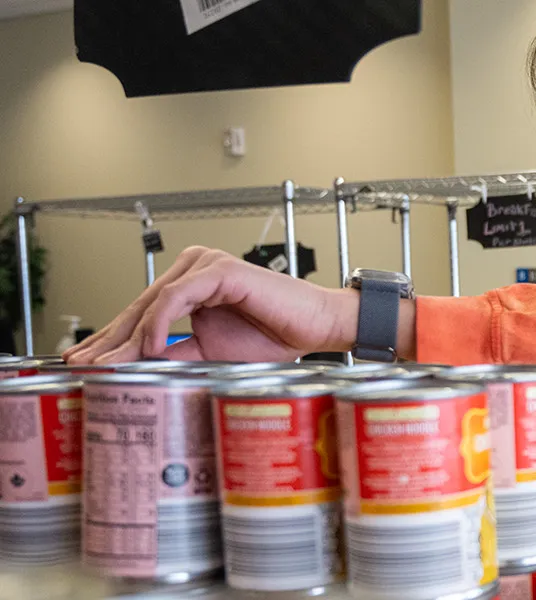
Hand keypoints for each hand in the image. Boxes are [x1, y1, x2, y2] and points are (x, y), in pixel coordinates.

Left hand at [63, 246, 358, 364]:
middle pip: (140, 305)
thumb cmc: (275, 334)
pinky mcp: (220, 270)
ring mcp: (205, 265)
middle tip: (82, 362)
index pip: (142, 312)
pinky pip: (177, 297)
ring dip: (128, 336)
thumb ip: (176, 354)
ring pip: (154, 301)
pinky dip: (160, 322)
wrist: (316, 326)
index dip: (114, 338)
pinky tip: (148, 346)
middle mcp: (194, 267)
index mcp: (191, 283)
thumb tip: (137, 368)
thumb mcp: (212, 352)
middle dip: (111, 338)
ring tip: (108, 363)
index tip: (88, 361)